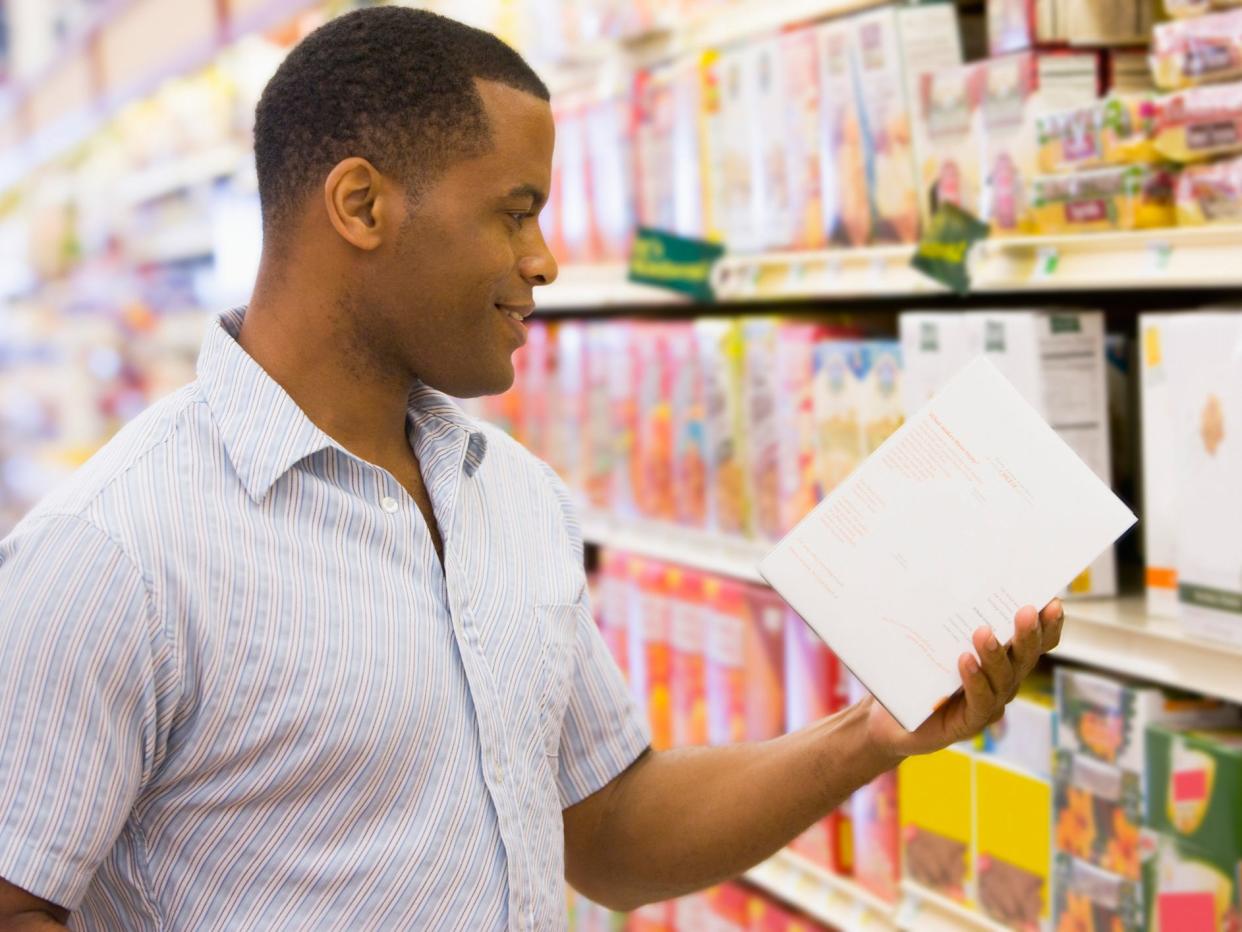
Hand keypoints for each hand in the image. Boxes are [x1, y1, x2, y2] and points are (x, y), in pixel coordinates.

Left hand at [865, 599, 1064, 757]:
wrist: (890, 719)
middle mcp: (1003, 681)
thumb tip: (946, 570)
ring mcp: (989, 704)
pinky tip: (965, 661)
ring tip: (983, 632)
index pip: (1035, 643)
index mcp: (1002, 659)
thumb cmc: (915, 671)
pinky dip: (975, 680)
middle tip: (1026, 611)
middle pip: (1025, 658)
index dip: (1047, 626)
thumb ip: (947, 615)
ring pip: (1003, 679)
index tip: (1052, 602)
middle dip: (1028, 634)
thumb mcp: (933, 638)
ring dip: (996, 654)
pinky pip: (980, 701)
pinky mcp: (969, 722)